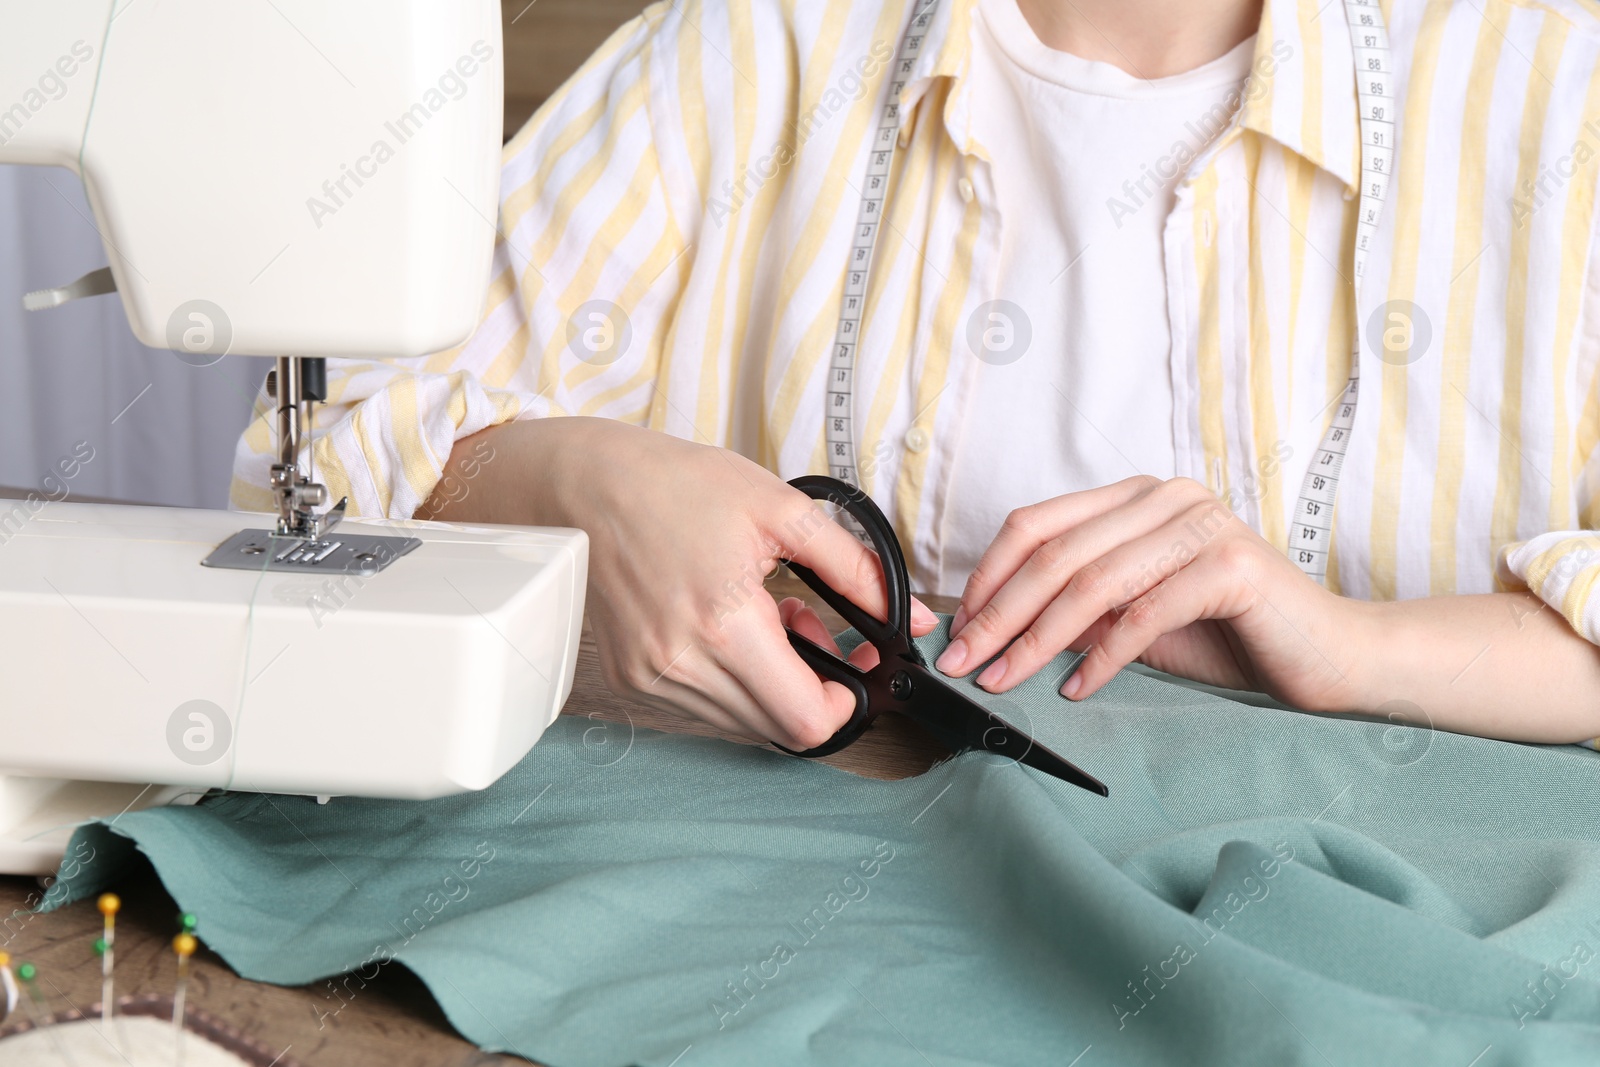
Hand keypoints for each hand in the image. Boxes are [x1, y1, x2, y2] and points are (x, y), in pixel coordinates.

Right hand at [428, 417, 934, 748]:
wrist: (586, 486)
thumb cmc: (676, 486)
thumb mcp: (783, 511)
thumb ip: (856, 569)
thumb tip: (907, 615)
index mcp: (724, 624)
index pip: (805, 722)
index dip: (848, 706)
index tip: (857, 668)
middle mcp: (682, 665)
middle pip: (779, 731)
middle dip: (816, 693)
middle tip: (823, 637)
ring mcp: (652, 678)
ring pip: (743, 725)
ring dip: (773, 688)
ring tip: (774, 624)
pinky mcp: (633, 679)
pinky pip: (704, 709)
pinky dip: (734, 683)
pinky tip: (734, 631)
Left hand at [933, 476, 1366, 711]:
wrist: (1330, 657)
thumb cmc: (1231, 638)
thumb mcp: (1134, 621)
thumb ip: (1076, 613)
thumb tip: (993, 630)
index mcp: (1136, 498)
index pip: (1035, 525)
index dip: (987, 576)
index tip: (956, 628)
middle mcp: (1166, 497)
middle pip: (1054, 554)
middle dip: (999, 614)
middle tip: (963, 662)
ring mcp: (1201, 525)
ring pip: (1091, 582)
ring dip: (1036, 639)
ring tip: (1003, 680)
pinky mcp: (1230, 566)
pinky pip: (1144, 613)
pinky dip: (1102, 658)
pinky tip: (1076, 690)